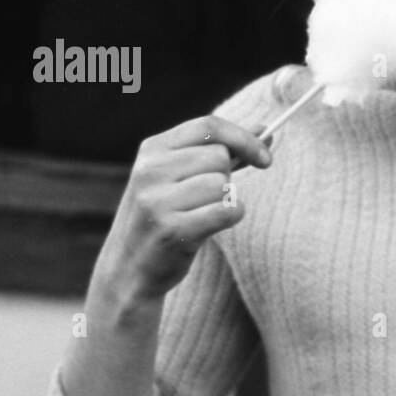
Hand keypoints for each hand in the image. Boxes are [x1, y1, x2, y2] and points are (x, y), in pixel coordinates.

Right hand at [97, 113, 271, 304]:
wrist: (129, 269)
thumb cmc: (166, 217)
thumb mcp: (182, 177)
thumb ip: (222, 152)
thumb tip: (266, 130)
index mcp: (152, 150)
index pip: (208, 126)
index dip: (244, 138)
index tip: (265, 158)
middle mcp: (150, 170)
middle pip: (219, 157)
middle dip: (226, 178)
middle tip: (206, 199)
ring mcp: (158, 201)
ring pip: (222, 185)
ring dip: (224, 201)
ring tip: (200, 215)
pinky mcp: (172, 230)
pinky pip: (227, 211)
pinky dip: (230, 217)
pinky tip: (210, 226)